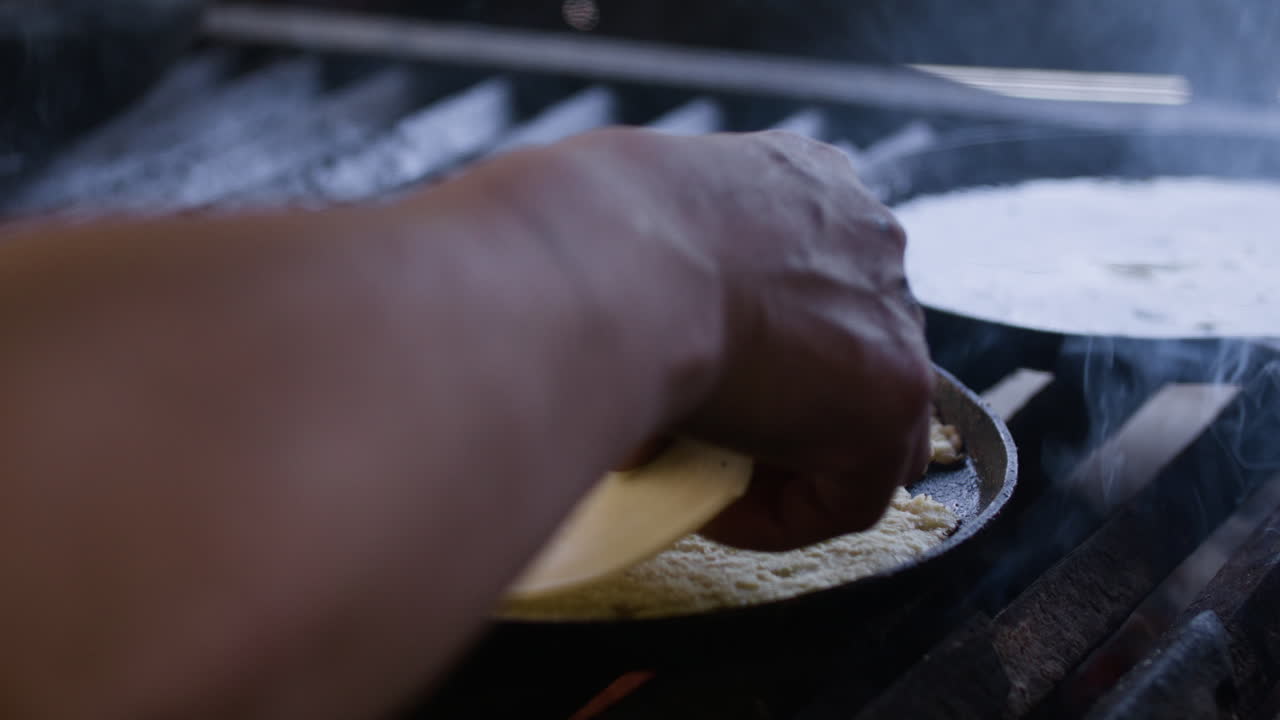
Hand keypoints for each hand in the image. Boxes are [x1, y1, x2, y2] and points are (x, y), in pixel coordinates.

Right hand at [585, 129, 933, 549]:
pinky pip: (853, 491)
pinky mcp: (892, 395)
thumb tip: (612, 332)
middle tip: (707, 435)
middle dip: (784, 400)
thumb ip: (647, 272)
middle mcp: (864, 234)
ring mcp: (892, 310)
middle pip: (850, 346)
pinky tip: (715, 509)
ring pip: (862, 421)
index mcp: (802, 179)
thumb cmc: (583, 238)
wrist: (608, 262)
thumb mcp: (620, 233)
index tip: (695, 379)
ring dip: (789, 457)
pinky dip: (787, 514)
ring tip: (706, 478)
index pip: (814, 277)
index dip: (761, 348)